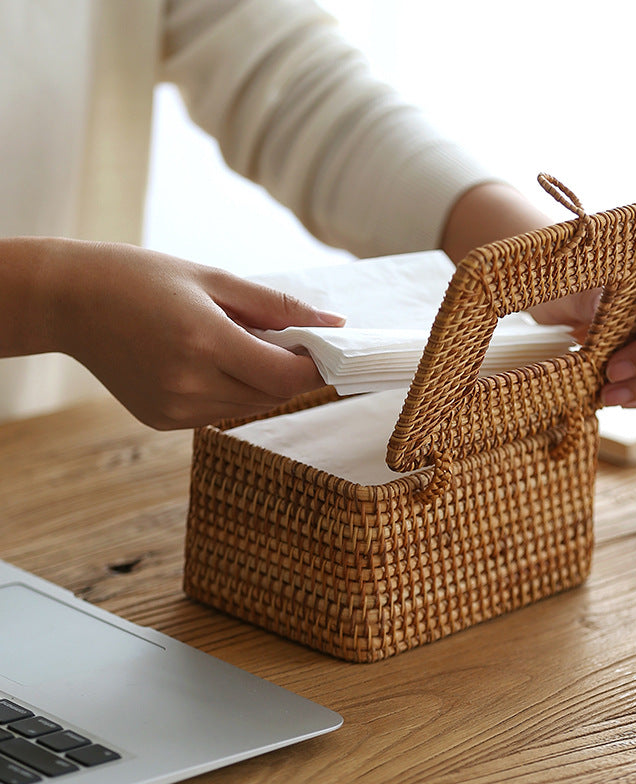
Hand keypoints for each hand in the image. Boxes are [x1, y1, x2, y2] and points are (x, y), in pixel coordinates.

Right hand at [40, 240, 344, 428]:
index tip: (330, 349)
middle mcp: (190, 385)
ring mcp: (174, 409)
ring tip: (240, 343)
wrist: (70, 302)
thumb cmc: (141, 278)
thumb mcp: (214, 279)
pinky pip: (220, 412)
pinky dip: (232, 391)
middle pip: (274, 395)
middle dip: (293, 371)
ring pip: (250, 407)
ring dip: (263, 382)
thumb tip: (333, 325)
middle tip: (289, 338)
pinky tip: (211, 361)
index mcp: (204, 342)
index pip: (287, 376)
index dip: (318, 367)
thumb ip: (278, 306)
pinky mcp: (163, 421)